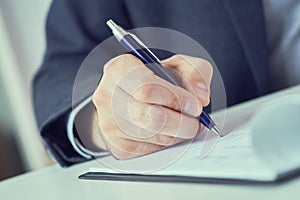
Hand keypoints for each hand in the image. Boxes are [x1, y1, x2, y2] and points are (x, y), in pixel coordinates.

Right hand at [91, 54, 212, 158]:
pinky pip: (149, 150)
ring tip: (184, 125)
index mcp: (120, 69)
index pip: (147, 89)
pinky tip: (167, 132)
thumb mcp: (177, 65)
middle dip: (182, 122)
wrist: (128, 98)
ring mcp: (108, 123)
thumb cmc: (154, 80)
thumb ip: (195, 72)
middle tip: (195, 122)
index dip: (176, 100)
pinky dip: (165, 143)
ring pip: (153, 136)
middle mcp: (108, 96)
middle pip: (151, 117)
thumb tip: (200, 96)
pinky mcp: (116, 145)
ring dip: (177, 134)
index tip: (195, 106)